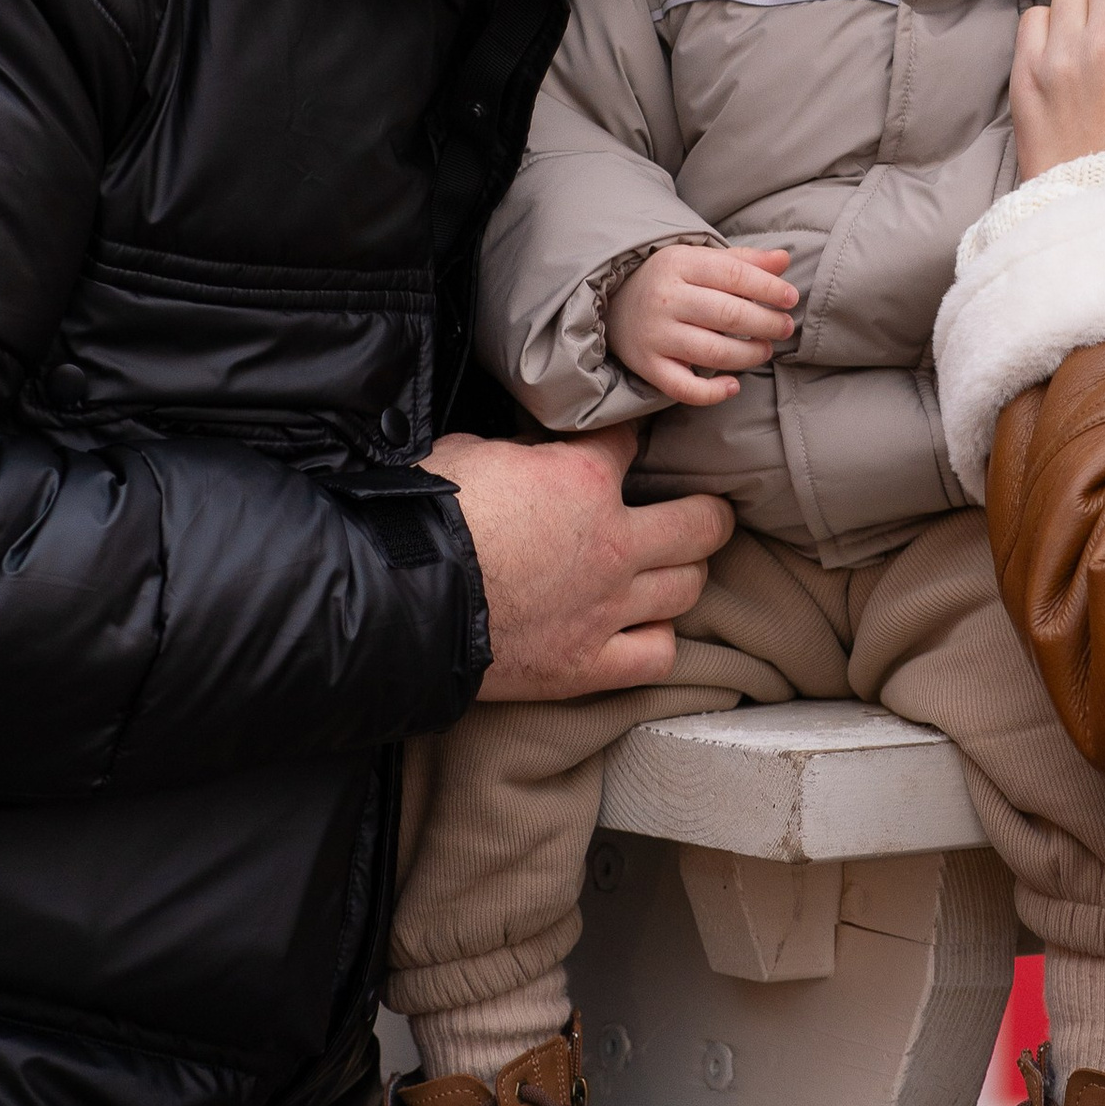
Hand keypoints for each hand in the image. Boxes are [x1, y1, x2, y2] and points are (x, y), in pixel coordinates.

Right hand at [424, 425, 732, 699]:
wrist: (398, 599)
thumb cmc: (424, 519)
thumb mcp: (472, 452)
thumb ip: (519, 453)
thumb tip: (528, 454)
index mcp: (584, 479)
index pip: (632, 444)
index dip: (632, 440)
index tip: (630, 444)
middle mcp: (612, 543)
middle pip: (702, 523)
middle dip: (706, 511)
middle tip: (698, 511)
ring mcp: (606, 608)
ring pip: (688, 587)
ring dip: (684, 575)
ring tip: (673, 570)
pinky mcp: (586, 665)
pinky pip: (656, 656)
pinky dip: (657, 641)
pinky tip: (646, 629)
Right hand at [607, 242, 797, 405]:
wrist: (615, 302)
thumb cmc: (671, 280)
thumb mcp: (701, 260)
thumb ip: (744, 261)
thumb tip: (784, 260)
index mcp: (680, 264)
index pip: (734, 275)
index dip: (769, 289)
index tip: (791, 299)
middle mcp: (666, 299)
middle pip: (728, 315)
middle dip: (766, 323)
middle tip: (785, 327)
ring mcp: (656, 335)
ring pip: (713, 352)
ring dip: (749, 355)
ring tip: (765, 349)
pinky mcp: (649, 366)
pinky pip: (684, 388)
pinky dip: (713, 393)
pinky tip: (733, 385)